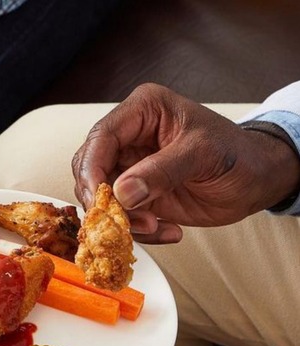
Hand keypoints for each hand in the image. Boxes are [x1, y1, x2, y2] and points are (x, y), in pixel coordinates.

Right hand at [71, 83, 299, 243]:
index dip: (92, 169)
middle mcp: (129, 137)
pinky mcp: (137, 195)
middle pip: (90, 168)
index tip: (98, 199)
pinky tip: (170, 231)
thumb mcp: (203, 155)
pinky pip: (121, 217)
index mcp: (142, 112)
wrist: (258, 180)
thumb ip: (161, 171)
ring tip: (154, 226)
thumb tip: (121, 193)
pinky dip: (139, 231)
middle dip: (103, 200)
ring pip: (101, 197)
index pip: (101, 138)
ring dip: (122, 220)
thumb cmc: (237, 154)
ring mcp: (131, 167)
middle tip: (121, 223)